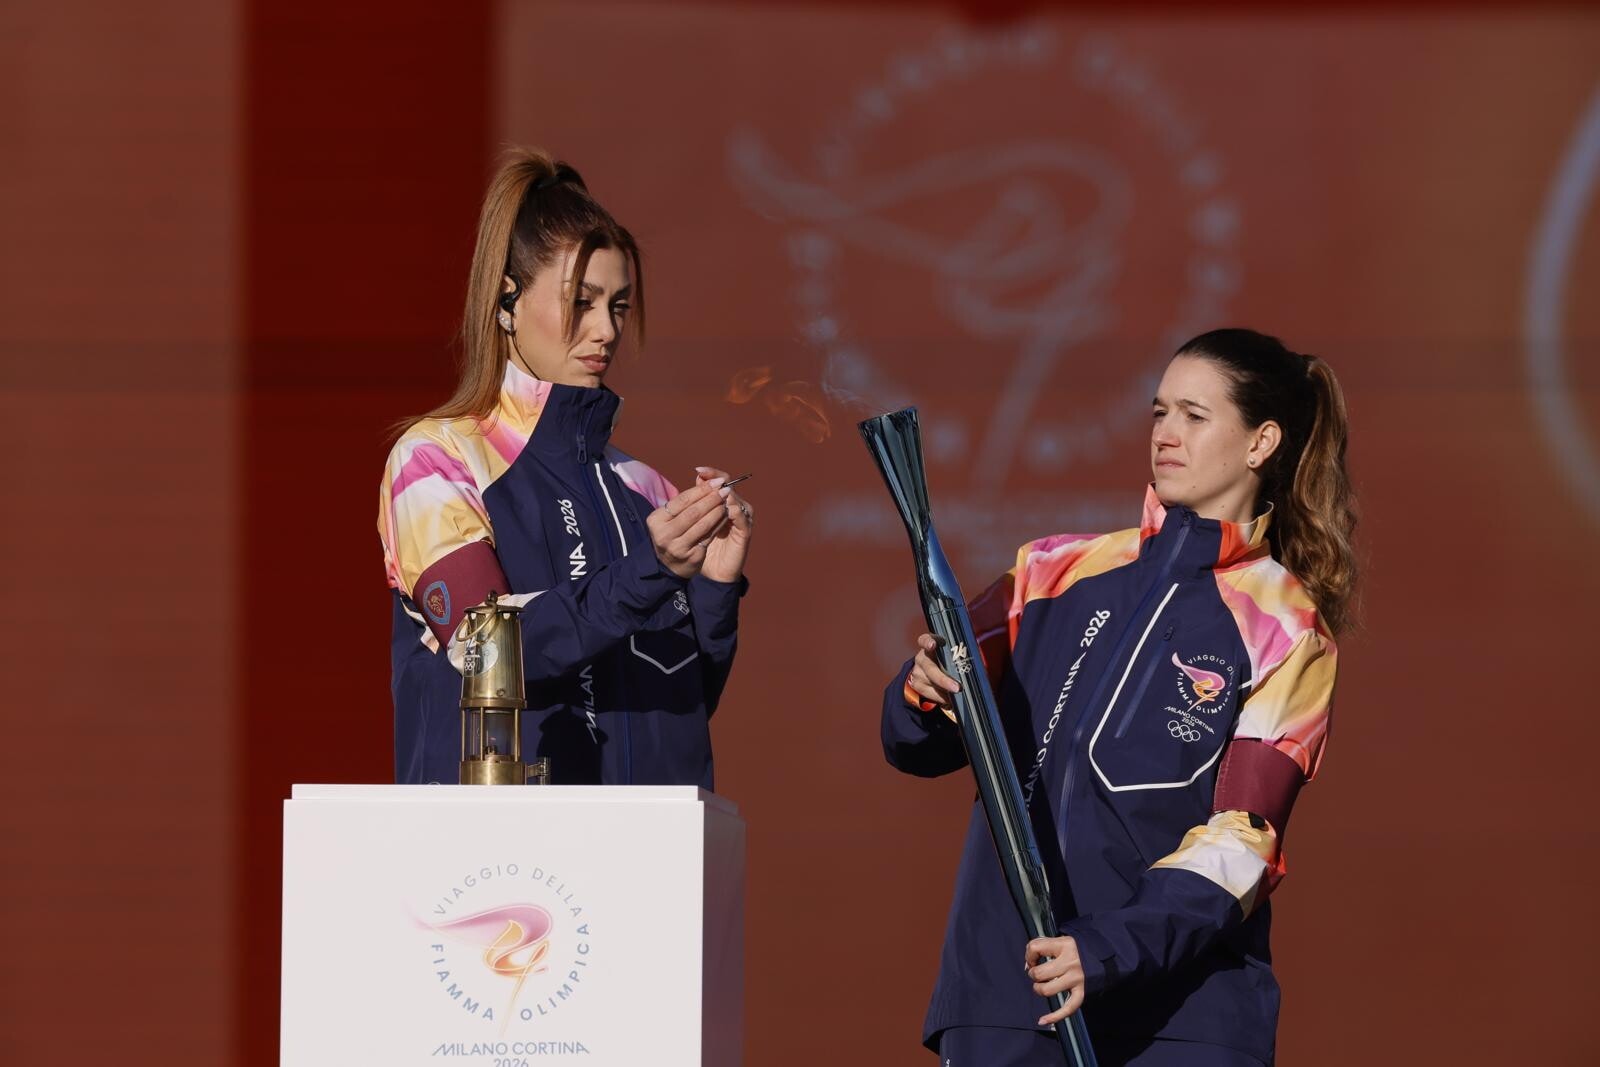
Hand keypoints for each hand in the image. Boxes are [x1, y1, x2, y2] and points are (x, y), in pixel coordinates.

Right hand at [646, 483, 730, 578]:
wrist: (670, 566)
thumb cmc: (672, 534)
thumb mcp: (671, 517)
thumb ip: (685, 500)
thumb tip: (704, 476)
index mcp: (656, 520)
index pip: (681, 500)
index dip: (701, 490)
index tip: (716, 481)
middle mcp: (664, 534)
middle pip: (693, 512)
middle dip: (711, 498)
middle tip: (725, 489)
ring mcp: (678, 547)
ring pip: (703, 524)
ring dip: (717, 510)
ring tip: (727, 501)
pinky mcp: (692, 556)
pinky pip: (709, 536)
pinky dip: (719, 523)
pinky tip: (726, 515)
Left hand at [693, 466, 751, 583]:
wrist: (713, 572)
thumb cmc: (703, 546)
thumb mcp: (695, 523)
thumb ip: (696, 504)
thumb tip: (696, 479)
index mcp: (725, 503)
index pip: (721, 480)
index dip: (712, 473)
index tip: (698, 469)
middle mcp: (737, 507)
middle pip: (729, 486)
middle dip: (715, 480)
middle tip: (703, 474)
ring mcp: (743, 518)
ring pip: (734, 499)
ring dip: (721, 494)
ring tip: (708, 491)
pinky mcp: (745, 531)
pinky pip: (740, 516)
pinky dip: (731, 510)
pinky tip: (720, 508)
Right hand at [907, 633, 960, 715]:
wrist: (933, 670)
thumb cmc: (950, 659)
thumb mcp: (954, 653)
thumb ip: (961, 655)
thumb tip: (978, 663)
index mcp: (931, 644)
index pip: (925, 640)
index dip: (928, 642)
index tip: (932, 645)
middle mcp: (921, 657)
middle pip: (930, 668)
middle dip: (943, 679)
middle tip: (957, 688)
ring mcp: (917, 671)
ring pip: (929, 683)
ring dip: (944, 691)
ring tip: (957, 695)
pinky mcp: (916, 684)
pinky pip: (928, 693)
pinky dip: (940, 698)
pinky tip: (949, 700)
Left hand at [1025, 936, 1085, 1024]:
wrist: (1101, 958)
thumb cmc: (1075, 950)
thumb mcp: (1060, 940)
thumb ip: (1042, 947)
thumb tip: (1028, 966)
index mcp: (1064, 945)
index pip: (1035, 948)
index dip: (1029, 955)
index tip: (1034, 959)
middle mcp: (1071, 962)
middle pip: (1039, 973)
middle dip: (1033, 975)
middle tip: (1038, 973)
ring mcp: (1077, 978)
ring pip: (1047, 990)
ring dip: (1039, 989)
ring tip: (1041, 986)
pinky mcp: (1082, 992)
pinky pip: (1067, 1008)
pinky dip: (1054, 1017)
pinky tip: (1043, 1020)